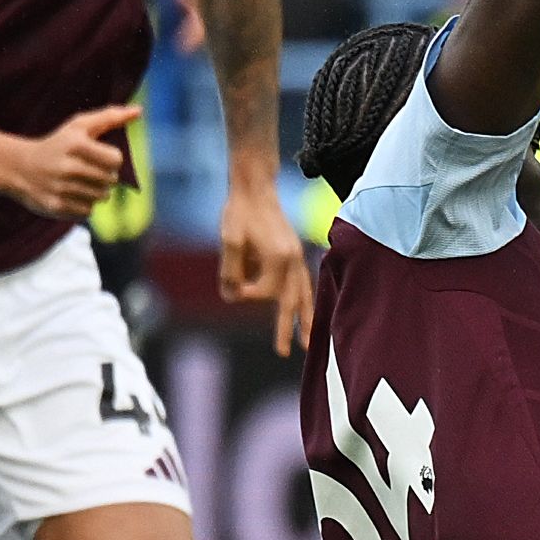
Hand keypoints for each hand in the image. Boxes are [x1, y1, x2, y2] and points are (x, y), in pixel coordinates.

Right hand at [0, 104, 138, 218]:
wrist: (18, 167)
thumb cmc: (58, 144)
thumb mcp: (78, 126)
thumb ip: (109, 117)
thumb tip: (138, 111)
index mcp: (75, 145)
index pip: (116, 160)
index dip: (113, 160)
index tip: (101, 157)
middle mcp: (67, 167)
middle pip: (111, 181)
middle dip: (105, 176)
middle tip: (90, 171)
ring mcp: (60, 188)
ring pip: (101, 198)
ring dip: (96, 192)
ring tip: (81, 182)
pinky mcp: (56, 206)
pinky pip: (88, 211)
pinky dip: (84, 205)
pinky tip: (71, 194)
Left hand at [222, 176, 312, 354]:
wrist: (255, 187)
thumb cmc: (240, 212)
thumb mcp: (229, 241)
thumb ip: (230, 271)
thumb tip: (232, 297)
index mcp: (279, 258)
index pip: (264, 292)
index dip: (245, 293)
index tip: (232, 286)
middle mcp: (293, 260)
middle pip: (295, 302)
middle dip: (293, 328)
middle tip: (292, 352)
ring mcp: (297, 256)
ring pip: (305, 294)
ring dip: (307, 318)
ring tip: (310, 340)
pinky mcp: (294, 253)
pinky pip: (303, 282)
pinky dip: (305, 299)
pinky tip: (303, 310)